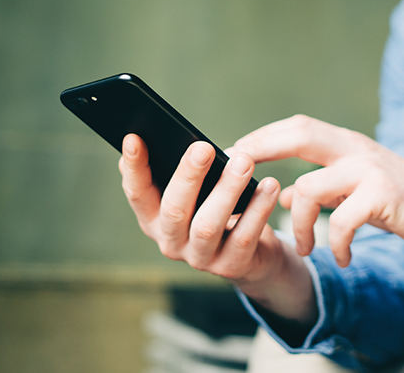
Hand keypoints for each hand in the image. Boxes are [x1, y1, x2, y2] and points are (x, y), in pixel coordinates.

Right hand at [118, 135, 317, 324]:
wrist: (254, 255)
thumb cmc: (219, 211)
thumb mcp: (196, 194)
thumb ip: (182, 173)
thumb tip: (172, 137)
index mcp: (155, 219)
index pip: (137, 194)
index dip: (134, 168)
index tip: (134, 138)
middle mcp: (171, 242)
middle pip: (174, 210)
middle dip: (188, 176)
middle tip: (204, 147)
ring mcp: (200, 258)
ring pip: (208, 225)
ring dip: (226, 190)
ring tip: (244, 162)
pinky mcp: (231, 267)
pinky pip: (244, 237)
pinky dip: (258, 209)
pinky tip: (269, 186)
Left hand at [230, 115, 403, 266]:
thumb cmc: (398, 201)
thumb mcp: (354, 191)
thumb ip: (322, 189)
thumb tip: (283, 197)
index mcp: (345, 145)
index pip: (297, 127)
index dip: (262, 137)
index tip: (231, 155)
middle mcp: (355, 149)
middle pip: (300, 133)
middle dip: (262, 151)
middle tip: (239, 183)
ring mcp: (370, 169)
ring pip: (311, 188)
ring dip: (300, 225)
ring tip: (306, 248)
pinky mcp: (384, 195)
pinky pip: (342, 220)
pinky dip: (335, 243)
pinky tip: (341, 258)